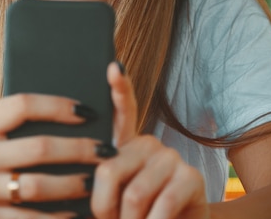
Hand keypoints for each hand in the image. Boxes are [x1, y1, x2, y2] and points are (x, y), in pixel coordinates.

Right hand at [0, 93, 110, 218]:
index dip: (58, 105)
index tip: (87, 110)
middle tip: (107, 150)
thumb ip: (7, 122)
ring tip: (96, 182)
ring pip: (39, 187)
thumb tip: (63, 112)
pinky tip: (76, 215)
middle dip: (80, 149)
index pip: (22, 106)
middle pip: (39, 148)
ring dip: (74, 185)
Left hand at [91, 63, 209, 218]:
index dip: (119, 87)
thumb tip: (78, 177)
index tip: (113, 67)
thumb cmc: (134, 216)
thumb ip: (99, 182)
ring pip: (132, 193)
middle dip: (102, 208)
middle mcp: (147, 144)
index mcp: (124, 145)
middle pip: (109, 169)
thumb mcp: (112, 198)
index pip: (120, 111)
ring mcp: (171, 157)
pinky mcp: (192, 177)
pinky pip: (162, 203)